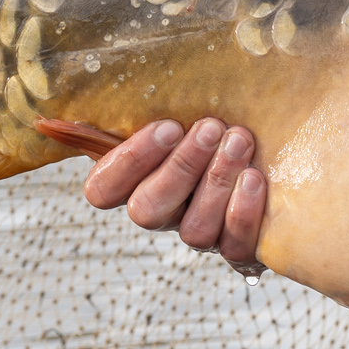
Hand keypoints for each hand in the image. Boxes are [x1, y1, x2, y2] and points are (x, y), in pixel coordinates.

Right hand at [80, 117, 266, 270]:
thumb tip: (64, 102)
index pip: (102, 191)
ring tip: (240, 141)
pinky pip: (235, 249)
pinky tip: (256, 178)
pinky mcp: (240, 249)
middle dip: (180, 167)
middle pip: (146, 212)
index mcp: (137, 179)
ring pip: (193, 231)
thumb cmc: (224, 115)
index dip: (128, 163)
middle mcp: (164, 212)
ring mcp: (200, 232)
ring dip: (216, 182)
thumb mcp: (186, 102)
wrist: (284, 149)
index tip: (167, 126)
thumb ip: (147, 99)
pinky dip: (244, 214)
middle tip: (210, 127)